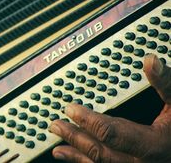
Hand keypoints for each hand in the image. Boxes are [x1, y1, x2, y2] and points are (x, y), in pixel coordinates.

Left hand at [50, 54, 170, 162]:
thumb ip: (167, 84)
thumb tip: (151, 60)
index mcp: (155, 145)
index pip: (112, 132)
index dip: (88, 120)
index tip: (70, 108)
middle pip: (101, 153)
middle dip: (75, 137)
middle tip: (55, 124)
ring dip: (77, 156)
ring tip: (58, 146)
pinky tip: (75, 160)